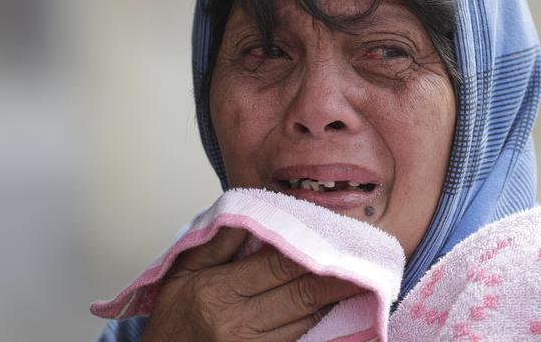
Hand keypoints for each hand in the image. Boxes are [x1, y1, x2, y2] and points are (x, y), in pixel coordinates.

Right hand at [140, 227, 363, 341]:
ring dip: (334, 302)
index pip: (278, 265)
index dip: (314, 252)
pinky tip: (335, 311)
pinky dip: (320, 327)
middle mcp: (237, 324)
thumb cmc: (172, 320)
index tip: (340, 241)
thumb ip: (216, 243)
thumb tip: (250, 213)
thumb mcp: (181, 273)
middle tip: (368, 263)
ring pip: (306, 322)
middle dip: (338, 279)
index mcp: (217, 292)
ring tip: (359, 282)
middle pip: (301, 295)